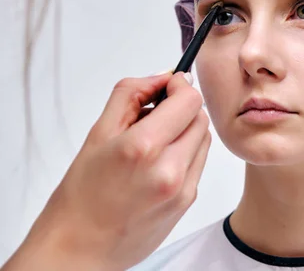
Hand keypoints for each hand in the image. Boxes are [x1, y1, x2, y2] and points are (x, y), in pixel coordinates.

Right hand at [2, 72, 210, 270]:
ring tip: (154, 142)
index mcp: (143, 147)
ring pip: (203, 139)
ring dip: (185, 131)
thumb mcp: (98, 133)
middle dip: (181, 108)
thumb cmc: (82, 194)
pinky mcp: (188, 201)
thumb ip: (132, 94)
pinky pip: (198, 162)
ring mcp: (183, 188)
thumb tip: (162, 76)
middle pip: (200, 117)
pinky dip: (184, 153)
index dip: (180, 86)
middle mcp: (169, 169)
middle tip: (155, 114)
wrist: (81, 247)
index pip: (189, 100)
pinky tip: (158, 163)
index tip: (168, 86)